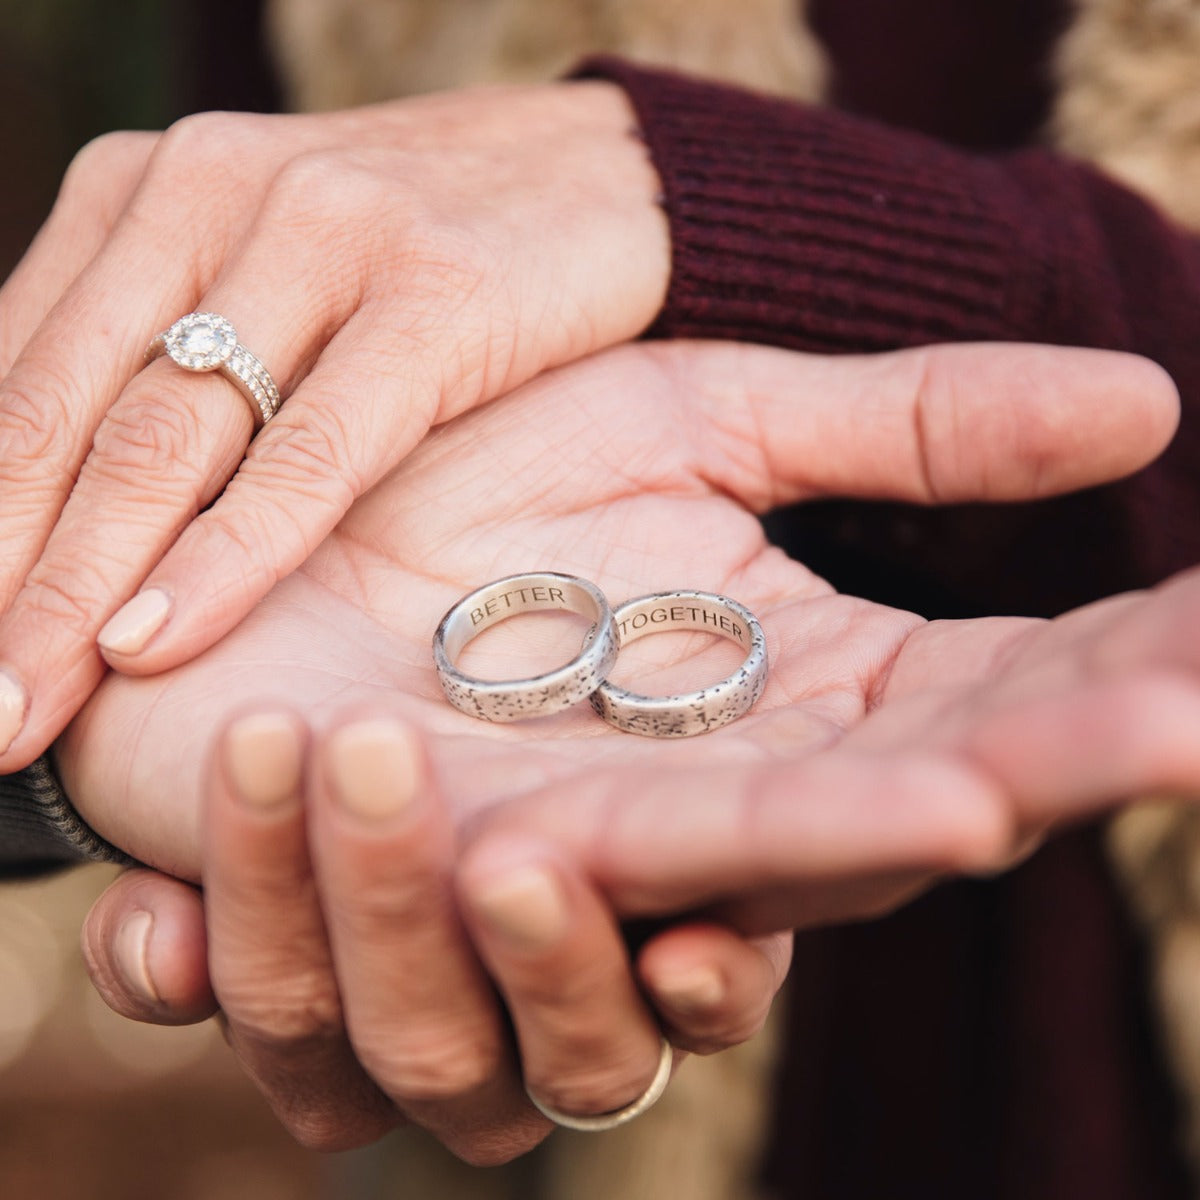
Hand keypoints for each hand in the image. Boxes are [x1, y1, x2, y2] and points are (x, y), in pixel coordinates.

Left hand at [0, 81, 666, 769]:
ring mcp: (319, 235)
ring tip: (26, 703)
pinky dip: (229, 552)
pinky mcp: (430, 294)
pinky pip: (311, 449)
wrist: (597, 175)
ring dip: (80, 586)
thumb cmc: (426, 251)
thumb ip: (178, 365)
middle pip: (66, 418)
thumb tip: (86, 513)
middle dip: (7, 578)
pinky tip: (162, 637)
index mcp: (148, 193)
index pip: (19, 381)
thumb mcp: (274, 285)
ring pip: (166, 438)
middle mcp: (208, 193)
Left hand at [63, 338, 1177, 1157]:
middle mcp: (660, 864)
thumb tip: (1151, 404)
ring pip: (554, 1045)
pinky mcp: (341, 966)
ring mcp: (503, 936)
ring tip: (413, 771)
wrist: (276, 535)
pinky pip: (337, 1034)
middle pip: (802, 907)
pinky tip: (276, 768)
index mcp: (762, 739)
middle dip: (885, 849)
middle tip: (968, 792)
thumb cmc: (480, 483)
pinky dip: (290, 916)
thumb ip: (895, 433)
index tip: (1195, 682)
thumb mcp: (696, 426)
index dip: (1085, 725)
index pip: (961, 751)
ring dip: (478, 917)